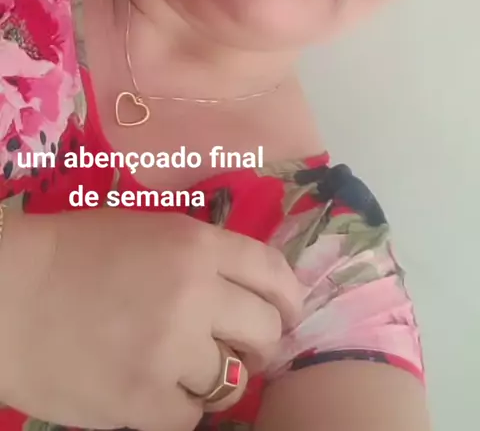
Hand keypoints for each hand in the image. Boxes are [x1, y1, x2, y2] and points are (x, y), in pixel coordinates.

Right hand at [0, 208, 302, 430]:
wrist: (9, 297)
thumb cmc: (72, 253)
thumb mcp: (146, 229)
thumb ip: (199, 254)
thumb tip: (243, 287)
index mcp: (195, 244)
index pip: (272, 272)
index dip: (290, 297)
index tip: (289, 313)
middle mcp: (195, 296)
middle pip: (266, 331)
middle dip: (261, 341)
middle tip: (241, 347)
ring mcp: (170, 352)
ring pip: (234, 381)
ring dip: (218, 378)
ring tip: (190, 369)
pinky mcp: (143, 403)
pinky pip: (191, 417)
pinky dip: (179, 408)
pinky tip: (155, 390)